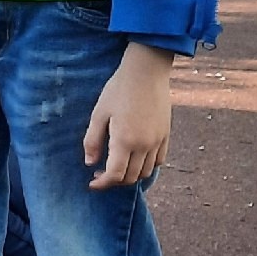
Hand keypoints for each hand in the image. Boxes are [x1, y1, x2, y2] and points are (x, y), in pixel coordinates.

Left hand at [84, 42, 172, 188]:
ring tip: (117, 167)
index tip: (92, 183)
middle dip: (114, 181)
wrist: (147, 72)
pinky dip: (146, 166)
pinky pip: (158, 160)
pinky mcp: (166, 134)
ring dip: (130, 176)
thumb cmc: (118, 89)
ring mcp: (157, 141)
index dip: (102, 184)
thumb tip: (90, 163)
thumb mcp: (99, 113)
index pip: (115, 175)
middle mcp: (144, 145)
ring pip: (146, 172)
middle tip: (100, 174)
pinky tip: (135, 158)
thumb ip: (93, 140)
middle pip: (131, 177)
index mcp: (125, 141)